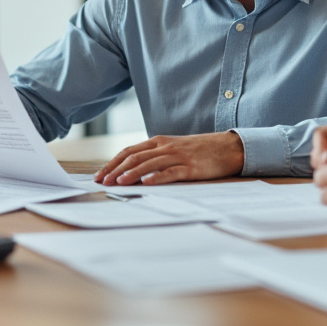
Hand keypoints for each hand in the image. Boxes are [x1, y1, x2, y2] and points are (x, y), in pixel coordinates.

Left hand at [95, 132, 244, 184]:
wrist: (227, 148)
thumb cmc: (199, 151)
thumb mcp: (173, 149)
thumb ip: (155, 156)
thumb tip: (131, 171)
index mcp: (159, 142)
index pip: (129, 151)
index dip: (113, 163)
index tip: (100, 175)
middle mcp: (165, 147)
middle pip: (134, 157)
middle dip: (116, 170)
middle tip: (103, 182)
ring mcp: (177, 156)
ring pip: (149, 163)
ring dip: (131, 173)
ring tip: (118, 183)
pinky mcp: (190, 167)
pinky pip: (170, 172)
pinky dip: (157, 177)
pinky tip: (146, 183)